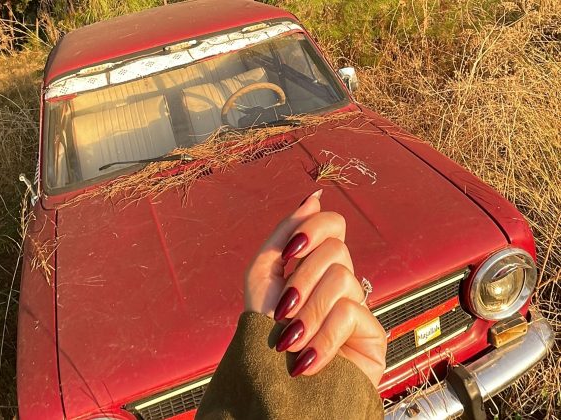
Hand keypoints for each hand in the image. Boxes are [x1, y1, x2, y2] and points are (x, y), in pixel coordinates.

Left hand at [244, 190, 386, 385]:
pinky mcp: (372, 334)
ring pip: (341, 278)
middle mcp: (339, 280)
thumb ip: (285, 234)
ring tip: (290, 340)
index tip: (289, 254)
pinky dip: (321, 339)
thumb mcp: (262, 276)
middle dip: (300, 279)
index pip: (333, 224)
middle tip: (283, 309)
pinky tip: (307, 361)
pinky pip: (350, 314)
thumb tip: (315, 197)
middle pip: (335, 250)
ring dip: (307, 312)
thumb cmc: (263, 331)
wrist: (272, 385)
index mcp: (315, 264)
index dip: (313, 230)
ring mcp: (357, 306)